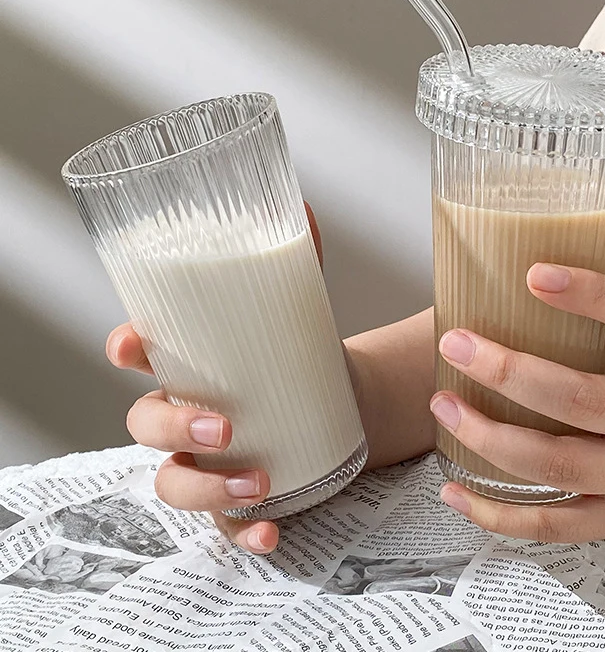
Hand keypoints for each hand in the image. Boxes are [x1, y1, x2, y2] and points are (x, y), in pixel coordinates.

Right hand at [107, 203, 323, 553]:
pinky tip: (269, 530)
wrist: (341, 402)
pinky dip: (242, 531)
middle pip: (146, 425)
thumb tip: (306, 210)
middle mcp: (186, 413)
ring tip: (257, 478)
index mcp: (190, 363)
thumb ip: (298, 261)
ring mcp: (208, 460)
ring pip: (173, 482)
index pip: (139, 354)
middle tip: (222, 426)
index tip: (133, 345)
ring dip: (204, 487)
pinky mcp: (239, 494)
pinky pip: (224, 525)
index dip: (126, 349)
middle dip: (172, 426)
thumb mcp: (299, 309)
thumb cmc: (301, 353)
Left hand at [431, 262, 604, 542]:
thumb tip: (513, 280)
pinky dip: (499, 515)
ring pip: (561, 463)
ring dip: (490, 437)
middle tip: (455, 344)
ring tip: (443, 406)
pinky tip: (453, 491)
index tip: (533, 274)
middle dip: (508, 373)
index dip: (591, 294)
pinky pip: (556, 525)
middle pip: (584, 399)